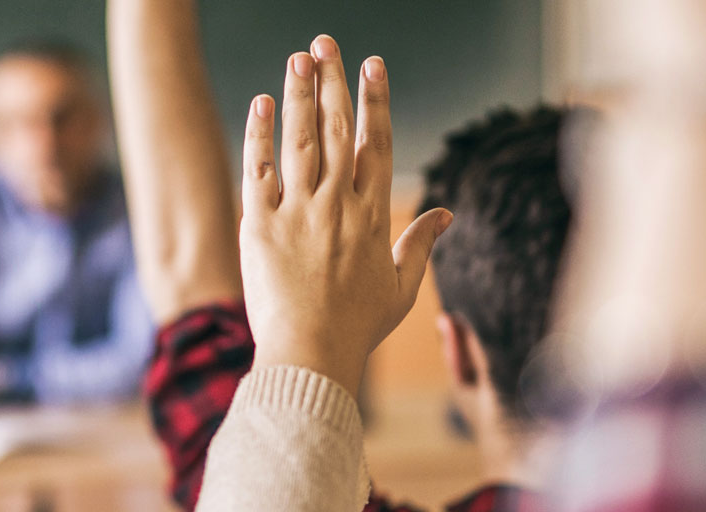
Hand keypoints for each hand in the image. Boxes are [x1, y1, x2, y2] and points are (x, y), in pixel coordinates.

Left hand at [237, 36, 451, 392]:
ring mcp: (297, 211)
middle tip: (327, 43)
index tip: (374, 65)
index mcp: (372, 215)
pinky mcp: (260, 225)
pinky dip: (260, 134)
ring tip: (298, 57)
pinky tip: (261, 103)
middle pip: (337, 129)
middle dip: (334, 81)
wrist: (309, 354)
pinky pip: (259, 169)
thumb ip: (420, 244)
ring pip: (300, 140)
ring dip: (299, 94)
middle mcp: (336, 204)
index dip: (375, 101)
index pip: (377, 143)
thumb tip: (446, 213)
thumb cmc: (357, 327)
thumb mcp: (400, 287)